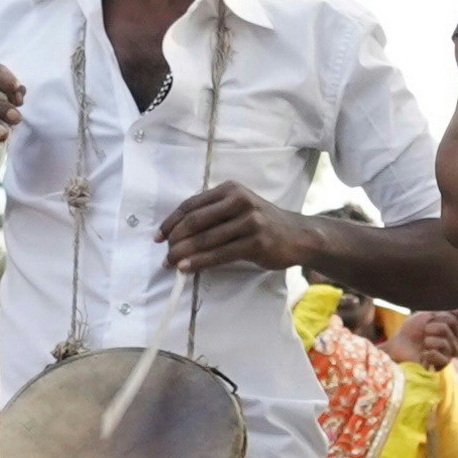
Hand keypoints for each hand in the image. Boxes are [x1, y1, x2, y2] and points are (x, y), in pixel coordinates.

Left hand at [155, 181, 317, 274]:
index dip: (171, 221)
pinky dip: (199, 262)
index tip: (158, 236)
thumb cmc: (263, 223)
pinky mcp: (256, 242)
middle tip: (164, 253)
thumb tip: (178, 233)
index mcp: (230, 189)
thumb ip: (213, 213)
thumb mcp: (239, 207)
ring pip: (205, 239)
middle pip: (195, 221)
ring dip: (183, 253)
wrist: (298, 235)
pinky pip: (219, 254)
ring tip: (170, 263)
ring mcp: (249, 221)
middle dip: (175, 239)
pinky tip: (186, 268)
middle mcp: (239, 201)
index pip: (192, 204)